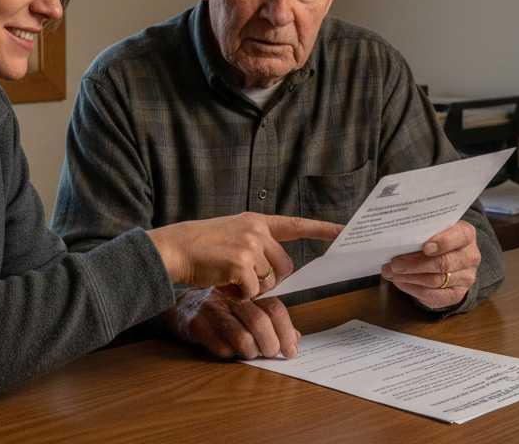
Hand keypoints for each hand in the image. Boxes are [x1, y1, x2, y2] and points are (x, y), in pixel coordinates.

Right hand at [147, 212, 341, 299]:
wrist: (175, 248)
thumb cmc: (201, 246)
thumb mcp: (232, 234)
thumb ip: (256, 244)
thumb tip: (276, 270)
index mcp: (256, 221)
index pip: (295, 224)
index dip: (321, 229)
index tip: (343, 230)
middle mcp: (256, 230)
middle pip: (284, 267)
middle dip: (269, 280)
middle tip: (244, 279)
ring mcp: (249, 246)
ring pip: (269, 282)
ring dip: (251, 289)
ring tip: (228, 278)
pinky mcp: (240, 264)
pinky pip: (253, 292)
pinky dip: (239, 295)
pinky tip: (223, 284)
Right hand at [166, 287, 299, 359]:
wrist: (181, 308)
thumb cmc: (220, 311)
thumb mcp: (246, 311)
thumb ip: (271, 322)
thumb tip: (295, 339)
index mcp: (247, 293)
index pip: (274, 309)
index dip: (287, 332)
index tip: (290, 351)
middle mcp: (230, 298)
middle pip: (259, 321)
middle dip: (270, 344)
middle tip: (270, 354)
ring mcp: (212, 310)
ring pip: (241, 336)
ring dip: (251, 352)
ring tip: (251, 354)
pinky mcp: (195, 324)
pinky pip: (220, 346)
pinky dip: (230, 354)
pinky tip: (229, 351)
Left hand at [381, 220, 479, 309]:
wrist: (447, 258)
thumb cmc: (434, 239)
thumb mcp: (431, 231)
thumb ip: (421, 233)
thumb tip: (395, 241)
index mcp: (466, 234)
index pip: (460, 236)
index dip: (443, 242)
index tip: (425, 247)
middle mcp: (470, 256)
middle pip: (444, 263)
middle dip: (415, 264)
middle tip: (395, 264)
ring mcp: (466, 277)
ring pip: (436, 280)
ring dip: (410, 278)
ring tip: (391, 273)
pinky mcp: (457, 294)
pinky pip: (435, 296)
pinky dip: (414, 289)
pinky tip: (400, 283)